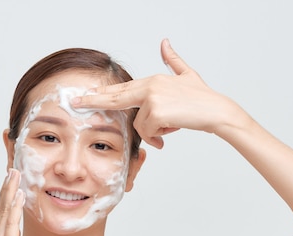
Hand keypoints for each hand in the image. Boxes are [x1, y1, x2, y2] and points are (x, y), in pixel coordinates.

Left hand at [72, 39, 243, 147]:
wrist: (217, 111)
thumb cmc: (202, 98)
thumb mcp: (186, 75)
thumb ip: (172, 60)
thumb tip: (164, 42)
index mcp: (152, 80)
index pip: (121, 88)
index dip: (102, 92)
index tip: (85, 94)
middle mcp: (149, 86)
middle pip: (116, 97)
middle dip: (94, 101)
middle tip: (75, 103)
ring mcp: (152, 98)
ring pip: (139, 124)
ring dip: (153, 132)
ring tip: (170, 129)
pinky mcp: (156, 111)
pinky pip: (148, 131)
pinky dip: (159, 136)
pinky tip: (172, 130)